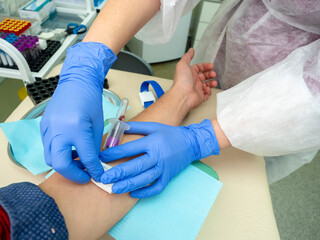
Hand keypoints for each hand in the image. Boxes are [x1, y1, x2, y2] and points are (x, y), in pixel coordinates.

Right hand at [40, 42, 116, 182]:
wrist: (77, 82)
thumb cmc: (91, 100)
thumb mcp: (98, 124)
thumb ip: (94, 146)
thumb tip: (93, 162)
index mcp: (76, 128)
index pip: (86, 158)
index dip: (94, 170)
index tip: (99, 176)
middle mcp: (58, 130)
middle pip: (59, 164)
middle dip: (73, 175)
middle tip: (85, 175)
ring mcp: (48, 128)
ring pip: (50, 158)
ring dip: (64, 165)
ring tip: (79, 162)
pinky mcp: (43, 126)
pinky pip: (48, 147)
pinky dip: (58, 153)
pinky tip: (70, 150)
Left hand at [99, 120, 218, 197]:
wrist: (191, 143)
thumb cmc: (170, 134)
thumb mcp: (154, 126)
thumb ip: (136, 127)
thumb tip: (118, 126)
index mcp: (152, 142)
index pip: (130, 149)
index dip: (114, 153)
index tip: (101, 157)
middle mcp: (158, 156)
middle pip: (136, 166)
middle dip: (118, 173)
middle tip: (103, 179)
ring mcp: (164, 168)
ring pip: (145, 179)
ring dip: (129, 185)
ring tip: (114, 189)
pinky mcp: (168, 177)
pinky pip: (157, 188)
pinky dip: (146, 192)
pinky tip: (133, 194)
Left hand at [173, 48, 216, 109]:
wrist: (183, 95)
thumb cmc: (182, 80)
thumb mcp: (183, 64)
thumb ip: (188, 56)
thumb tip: (191, 50)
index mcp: (189, 73)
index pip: (199, 68)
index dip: (205, 66)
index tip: (211, 66)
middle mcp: (193, 81)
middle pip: (204, 76)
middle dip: (210, 74)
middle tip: (213, 74)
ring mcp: (196, 89)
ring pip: (207, 85)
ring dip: (211, 82)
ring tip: (214, 82)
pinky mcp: (200, 97)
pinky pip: (207, 94)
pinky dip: (209, 91)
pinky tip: (208, 89)